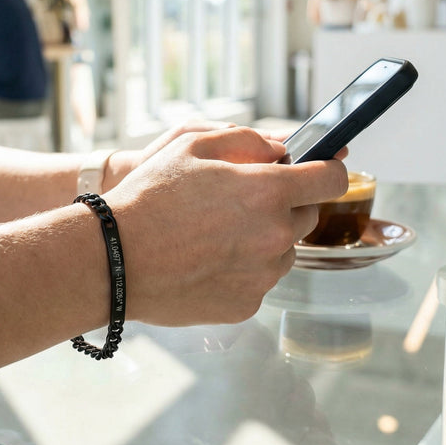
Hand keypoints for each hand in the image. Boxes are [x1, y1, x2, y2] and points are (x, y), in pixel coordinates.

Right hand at [105, 126, 347, 325]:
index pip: (331, 179)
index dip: (328, 168)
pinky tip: (209, 258)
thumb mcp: (192, 144)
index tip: (320, 168)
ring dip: (267, 236)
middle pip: (307, 215)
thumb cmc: (149, 197)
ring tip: (220, 231)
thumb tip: (281, 151)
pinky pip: (261, 279)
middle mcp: (275, 235)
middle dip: (287, 202)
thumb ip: (248, 140)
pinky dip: (246, 267)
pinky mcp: (246, 304)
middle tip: (245, 198)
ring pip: (285, 249)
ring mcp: (262, 275)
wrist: (113, 258)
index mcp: (268, 191)